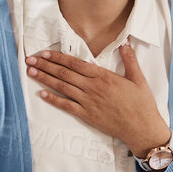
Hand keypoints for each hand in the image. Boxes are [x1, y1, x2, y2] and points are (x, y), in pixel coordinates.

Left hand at [25, 44, 169, 158]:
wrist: (141, 128)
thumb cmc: (142, 104)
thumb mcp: (138, 78)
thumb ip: (130, 59)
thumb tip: (125, 44)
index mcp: (103, 76)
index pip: (75, 63)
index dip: (58, 57)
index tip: (45, 53)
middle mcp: (92, 87)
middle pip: (64, 73)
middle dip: (45, 65)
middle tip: (30, 59)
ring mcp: (88, 102)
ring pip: (62, 87)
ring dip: (45, 79)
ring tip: (31, 72)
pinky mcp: (87, 115)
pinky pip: (66, 106)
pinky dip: (53, 99)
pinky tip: (42, 94)